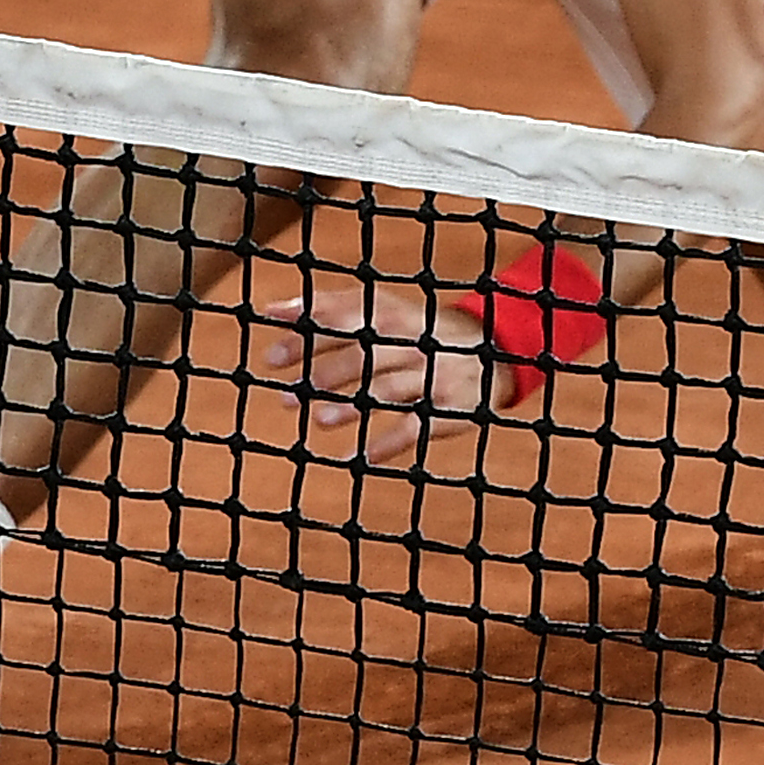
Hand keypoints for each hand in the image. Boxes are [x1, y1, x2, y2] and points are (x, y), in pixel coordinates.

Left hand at [250, 274, 501, 462]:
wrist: (492, 352)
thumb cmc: (417, 331)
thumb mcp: (382, 310)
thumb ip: (329, 308)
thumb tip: (271, 310)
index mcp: (392, 315)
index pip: (345, 322)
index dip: (306, 338)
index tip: (271, 358)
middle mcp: (413, 343)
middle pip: (365, 354)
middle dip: (324, 374)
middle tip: (287, 397)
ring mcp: (433, 376)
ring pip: (389, 389)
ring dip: (352, 405)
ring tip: (319, 420)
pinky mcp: (449, 408)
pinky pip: (416, 427)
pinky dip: (387, 443)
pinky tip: (358, 456)